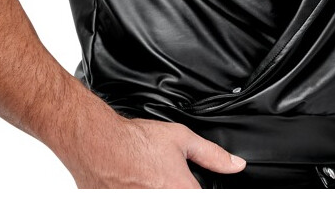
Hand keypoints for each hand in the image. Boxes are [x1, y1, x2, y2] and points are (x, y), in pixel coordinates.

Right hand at [65, 114, 246, 187]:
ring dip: (158, 192)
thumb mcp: (181, 139)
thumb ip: (212, 155)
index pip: (203, 198)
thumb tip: (235, 165)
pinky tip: (137, 184)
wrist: (99, 144)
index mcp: (183, 192)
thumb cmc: (136, 141)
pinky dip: (143, 193)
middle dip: (175, 190)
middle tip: (161, 178)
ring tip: (148, 179)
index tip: (186, 184)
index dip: (195, 190)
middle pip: (182, 198)